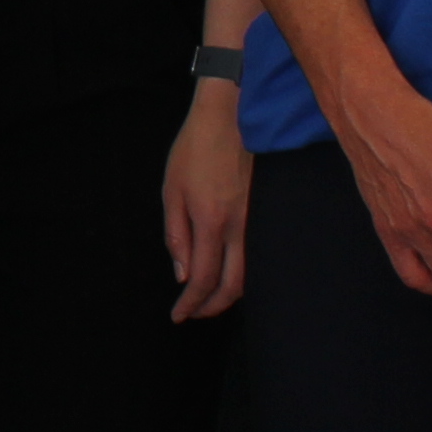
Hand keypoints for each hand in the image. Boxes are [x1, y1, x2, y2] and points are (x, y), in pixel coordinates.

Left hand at [163, 86, 251, 320]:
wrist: (230, 115)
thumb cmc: (195, 149)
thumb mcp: (172, 190)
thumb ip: (176, 236)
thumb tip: (183, 275)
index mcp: (210, 221)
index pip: (203, 279)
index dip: (191, 304)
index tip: (178, 316)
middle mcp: (237, 227)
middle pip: (232, 286)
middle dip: (211, 307)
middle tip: (193, 314)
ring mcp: (253, 220)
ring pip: (248, 274)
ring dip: (227, 294)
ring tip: (207, 299)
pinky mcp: (260, 212)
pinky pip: (254, 255)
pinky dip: (240, 274)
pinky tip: (226, 272)